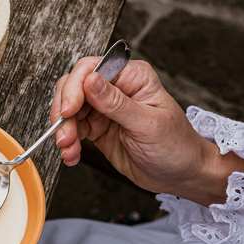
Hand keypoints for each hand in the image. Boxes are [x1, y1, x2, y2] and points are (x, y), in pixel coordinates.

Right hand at [52, 57, 243, 205]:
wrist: (180, 174)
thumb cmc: (176, 145)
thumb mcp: (147, 124)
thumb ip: (116, 103)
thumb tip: (90, 80)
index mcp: (132, 77)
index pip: (91, 69)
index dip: (74, 88)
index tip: (68, 111)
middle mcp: (115, 88)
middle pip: (73, 88)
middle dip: (64, 112)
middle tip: (64, 135)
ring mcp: (104, 108)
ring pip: (68, 110)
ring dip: (63, 130)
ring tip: (68, 149)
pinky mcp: (96, 127)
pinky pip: (72, 129)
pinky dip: (67, 144)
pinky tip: (72, 155)